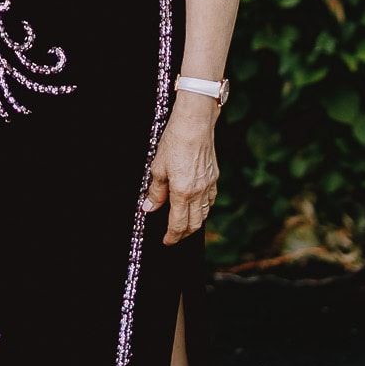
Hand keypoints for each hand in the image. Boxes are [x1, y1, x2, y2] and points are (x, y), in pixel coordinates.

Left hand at [141, 99, 218, 245]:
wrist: (195, 124)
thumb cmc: (174, 141)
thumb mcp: (157, 167)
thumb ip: (155, 191)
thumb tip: (149, 207)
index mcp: (183, 192)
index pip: (178, 224)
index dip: (172, 236)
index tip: (166, 241)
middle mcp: (199, 192)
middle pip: (194, 224)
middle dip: (183, 234)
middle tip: (174, 236)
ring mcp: (209, 185)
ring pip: (205, 214)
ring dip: (194, 223)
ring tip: (184, 224)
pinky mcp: (215, 177)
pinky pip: (211, 201)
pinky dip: (203, 209)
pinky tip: (196, 206)